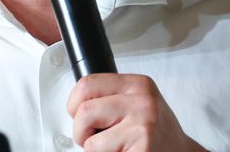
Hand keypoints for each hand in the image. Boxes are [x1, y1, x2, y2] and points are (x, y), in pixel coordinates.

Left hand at [66, 73, 205, 151]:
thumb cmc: (156, 132)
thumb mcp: (138, 102)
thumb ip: (112, 97)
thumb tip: (77, 102)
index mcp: (138, 84)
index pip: (87, 84)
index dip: (74, 103)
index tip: (77, 113)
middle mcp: (142, 101)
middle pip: (84, 111)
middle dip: (80, 131)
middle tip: (92, 138)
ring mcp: (143, 126)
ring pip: (90, 141)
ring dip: (93, 150)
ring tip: (112, 148)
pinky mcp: (142, 148)